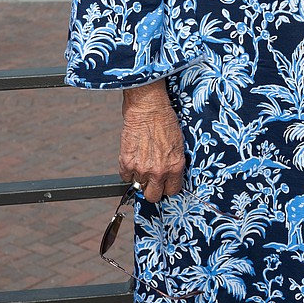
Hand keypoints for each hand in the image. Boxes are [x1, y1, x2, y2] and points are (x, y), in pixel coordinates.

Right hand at [119, 80, 184, 202]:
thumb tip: (169, 175)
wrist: (148, 107)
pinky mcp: (127, 163)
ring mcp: (142, 169)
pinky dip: (128, 169)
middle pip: (153, 196)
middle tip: (151, 179)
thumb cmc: (165, 119)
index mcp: (175, 166)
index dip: (167, 187)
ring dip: (139, 176)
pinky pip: (125, 176)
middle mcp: (159, 171)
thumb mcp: (178, 143)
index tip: (164, 183)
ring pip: (138, 185)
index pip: (172, 191)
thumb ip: (173, 163)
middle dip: (152, 189)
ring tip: (142, 158)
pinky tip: (134, 155)